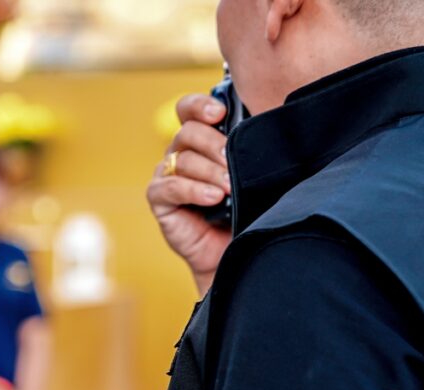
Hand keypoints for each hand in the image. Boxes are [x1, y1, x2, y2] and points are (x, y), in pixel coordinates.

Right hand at [148, 93, 234, 288]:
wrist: (233, 250)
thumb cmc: (245, 209)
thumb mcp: (251, 174)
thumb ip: (248, 149)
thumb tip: (265, 127)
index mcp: (200, 140)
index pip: (189, 110)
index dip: (200, 106)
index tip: (220, 113)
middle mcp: (181, 153)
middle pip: (188, 132)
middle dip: (213, 143)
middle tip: (233, 161)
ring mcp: (167, 175)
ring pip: (183, 159)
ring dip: (210, 172)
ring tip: (230, 187)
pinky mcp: (159, 199)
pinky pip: (171, 187)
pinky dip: (193, 190)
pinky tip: (213, 198)